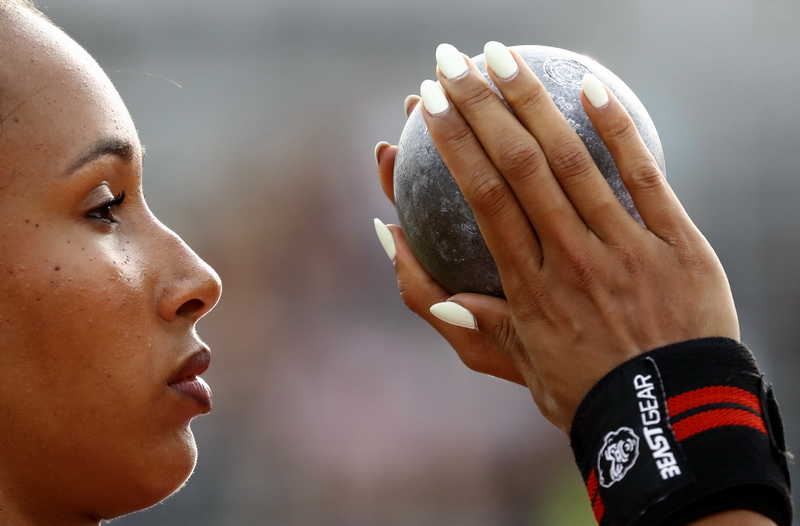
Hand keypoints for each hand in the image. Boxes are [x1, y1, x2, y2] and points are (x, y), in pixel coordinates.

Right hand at [375, 42, 738, 433]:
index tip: (428, 107)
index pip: (483, 199)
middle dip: (478, 107)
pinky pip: (645, 176)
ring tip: (499, 57)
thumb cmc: (582, 390)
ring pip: (572, 161)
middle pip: (517, 167)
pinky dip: (617, 128)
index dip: (452, 146)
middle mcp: (571, 259)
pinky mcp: (676, 243)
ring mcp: (626, 247)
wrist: (672, 420)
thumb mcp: (510, 365)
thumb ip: (457, 315)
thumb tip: (403, 254)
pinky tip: (589, 83)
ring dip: (531, 102)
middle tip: (449, 63)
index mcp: (527, 288)